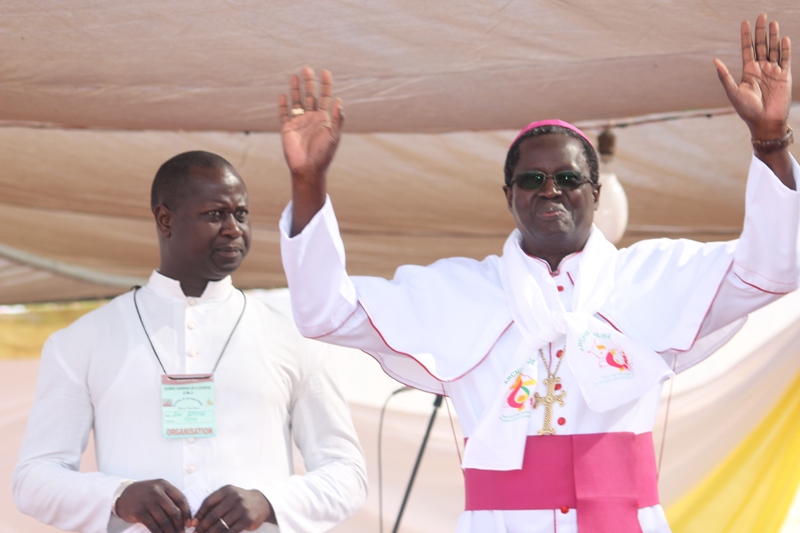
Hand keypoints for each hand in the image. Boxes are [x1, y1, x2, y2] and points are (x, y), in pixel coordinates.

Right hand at [115, 479, 192, 532]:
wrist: (123, 494)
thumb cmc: (144, 494)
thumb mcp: (158, 490)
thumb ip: (169, 499)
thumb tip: (183, 517)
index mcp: (164, 485)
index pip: (181, 499)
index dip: (187, 513)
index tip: (190, 523)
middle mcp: (157, 491)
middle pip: (174, 511)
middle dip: (179, 525)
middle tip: (181, 532)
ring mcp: (148, 501)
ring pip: (164, 520)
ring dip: (170, 531)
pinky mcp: (139, 511)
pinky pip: (153, 526)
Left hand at [193, 485, 273, 532]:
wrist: (261, 502)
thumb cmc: (239, 500)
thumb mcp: (229, 496)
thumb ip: (215, 503)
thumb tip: (197, 519)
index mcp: (227, 490)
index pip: (209, 502)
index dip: (199, 514)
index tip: (192, 523)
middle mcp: (235, 498)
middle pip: (214, 514)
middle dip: (202, 526)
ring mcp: (242, 509)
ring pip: (221, 525)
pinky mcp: (247, 519)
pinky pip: (231, 531)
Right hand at [279, 67, 343, 235]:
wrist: (308, 169)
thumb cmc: (324, 154)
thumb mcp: (334, 136)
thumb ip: (337, 118)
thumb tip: (339, 100)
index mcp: (324, 118)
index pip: (326, 97)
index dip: (326, 84)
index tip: (325, 72)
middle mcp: (311, 118)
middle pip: (310, 95)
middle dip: (309, 83)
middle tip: (307, 68)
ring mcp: (299, 122)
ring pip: (297, 101)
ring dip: (296, 89)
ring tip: (294, 76)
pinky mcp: (287, 128)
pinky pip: (284, 114)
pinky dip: (283, 105)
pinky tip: (282, 95)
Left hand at [714, 14, 791, 139]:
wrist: (764, 122)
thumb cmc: (746, 110)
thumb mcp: (733, 92)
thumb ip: (725, 76)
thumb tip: (714, 60)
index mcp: (748, 71)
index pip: (747, 49)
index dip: (746, 36)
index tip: (745, 22)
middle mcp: (761, 68)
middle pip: (761, 45)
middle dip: (761, 31)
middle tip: (761, 15)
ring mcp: (773, 71)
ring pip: (774, 49)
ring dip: (773, 36)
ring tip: (773, 23)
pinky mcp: (784, 76)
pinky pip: (786, 59)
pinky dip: (785, 49)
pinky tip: (783, 39)